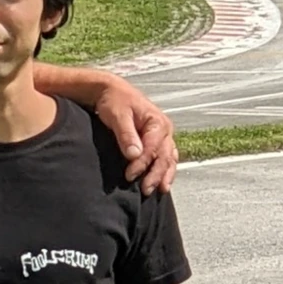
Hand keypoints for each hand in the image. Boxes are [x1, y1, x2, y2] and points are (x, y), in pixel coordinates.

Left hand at [103, 79, 179, 193]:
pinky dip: (165, 171)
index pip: (153, 147)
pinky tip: (162, 183)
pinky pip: (166, 158)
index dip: (142, 163)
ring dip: (165, 175)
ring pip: (169, 158)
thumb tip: (134, 154)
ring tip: (160, 191)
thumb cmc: (115, 101)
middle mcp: (165, 129)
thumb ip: (126, 134)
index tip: (129, 175)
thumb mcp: (118, 115)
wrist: (113, 92)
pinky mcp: (158, 142)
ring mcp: (163, 136)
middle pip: (165, 156)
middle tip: (146, 190)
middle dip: (156, 174)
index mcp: (157, 121)